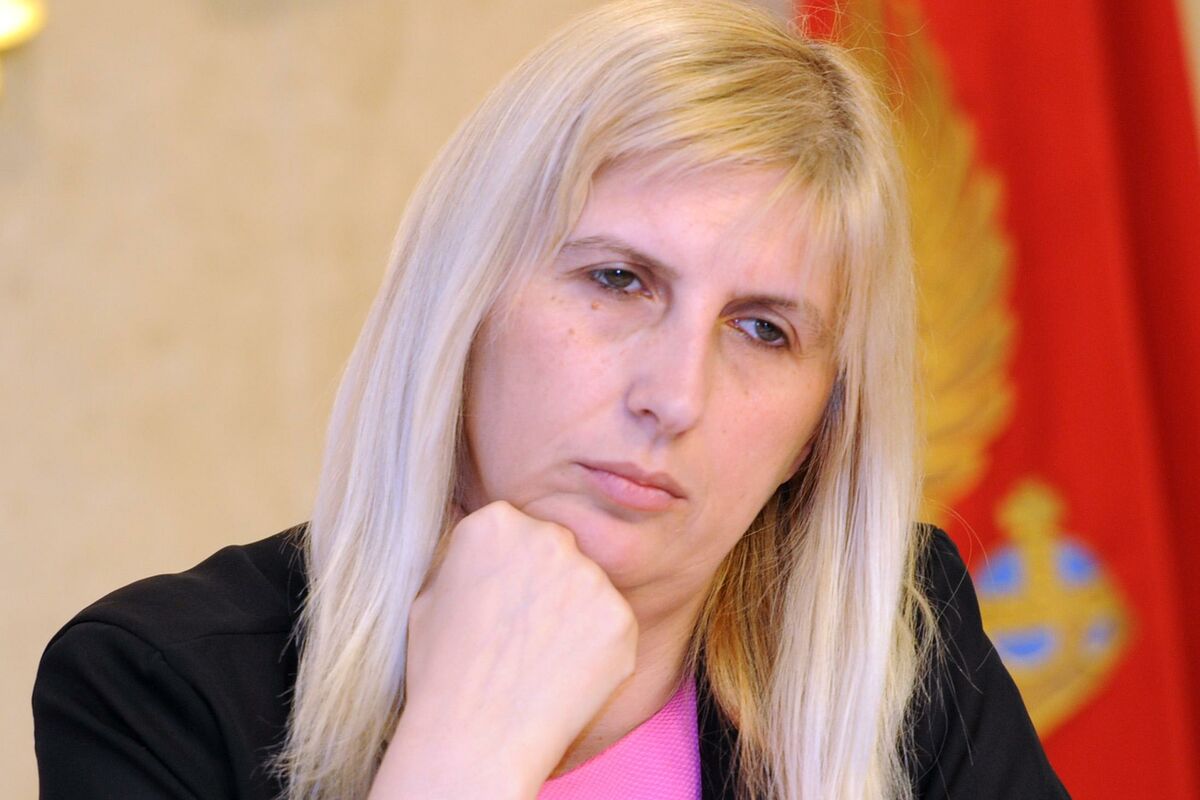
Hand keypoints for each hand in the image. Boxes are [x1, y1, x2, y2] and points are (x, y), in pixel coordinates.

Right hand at [368, 500, 637, 799]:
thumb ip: (462, 558)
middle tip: (524, 635)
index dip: (511, 572)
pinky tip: (565, 675)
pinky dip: (598, 648)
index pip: (518, 531)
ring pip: (588, 587)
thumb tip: (479, 546)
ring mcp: (589, 575)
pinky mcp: (620, 615)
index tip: (501, 606)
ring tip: (540, 660)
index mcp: (495, 522)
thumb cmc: (442, 672)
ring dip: (574, 615)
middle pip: (557, 551)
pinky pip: (612, 624)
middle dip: (546, 585)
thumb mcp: (428, 595)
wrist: (477, 736)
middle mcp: (547, 536)